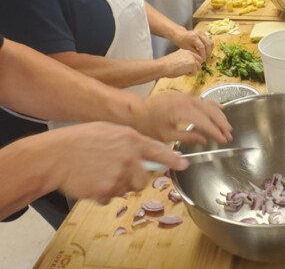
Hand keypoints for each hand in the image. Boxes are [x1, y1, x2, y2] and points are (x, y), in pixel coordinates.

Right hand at [53, 122, 188, 203]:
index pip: (159, 151)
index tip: (184, 164)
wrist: (57, 155)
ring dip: (117, 185)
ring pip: (127, 189)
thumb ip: (130, 141)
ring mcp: (118, 176)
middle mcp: (129, 158)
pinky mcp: (106, 191)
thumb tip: (144, 151)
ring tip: (100, 173)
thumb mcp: (111, 130)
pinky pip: (110, 197)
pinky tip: (92, 181)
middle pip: (143, 178)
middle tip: (119, 171)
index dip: (173, 159)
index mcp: (131, 140)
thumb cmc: (82, 138)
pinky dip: (103, 193)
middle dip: (135, 178)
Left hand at [137, 92, 232, 144]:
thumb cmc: (148, 125)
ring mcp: (186, 96)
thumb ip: (188, 137)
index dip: (216, 132)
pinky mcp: (184, 95)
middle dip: (221, 123)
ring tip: (227, 125)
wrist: (136, 110)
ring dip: (219, 115)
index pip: (205, 122)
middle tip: (229, 134)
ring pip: (208, 104)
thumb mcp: (167, 136)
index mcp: (183, 111)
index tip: (224, 140)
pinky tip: (220, 108)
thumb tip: (204, 140)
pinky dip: (213, 104)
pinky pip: (203, 99)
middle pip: (210, 111)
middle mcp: (187, 101)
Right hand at [160, 48, 201, 77]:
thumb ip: (185, 59)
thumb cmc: (167, 64)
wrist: (164, 66)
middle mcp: (190, 52)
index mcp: (186, 50)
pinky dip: (190, 75)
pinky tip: (183, 73)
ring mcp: (192, 58)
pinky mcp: (193, 64)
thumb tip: (190, 65)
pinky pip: (195, 72)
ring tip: (183, 71)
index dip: (193, 63)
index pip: (196, 56)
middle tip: (186, 70)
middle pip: (200, 61)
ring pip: (199, 67)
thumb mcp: (178, 58)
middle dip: (195, 66)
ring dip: (192, 71)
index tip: (187, 67)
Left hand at [175, 30, 212, 60]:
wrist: (180, 33)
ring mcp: (202, 33)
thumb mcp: (187, 48)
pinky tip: (206, 51)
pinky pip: (209, 41)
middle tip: (205, 59)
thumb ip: (195, 52)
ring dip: (210, 50)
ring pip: (210, 42)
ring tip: (206, 56)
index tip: (203, 60)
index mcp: (194, 37)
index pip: (202, 47)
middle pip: (208, 44)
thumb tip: (202, 58)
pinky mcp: (204, 34)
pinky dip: (209, 47)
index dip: (203, 55)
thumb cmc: (181, 41)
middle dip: (208, 53)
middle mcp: (200, 34)